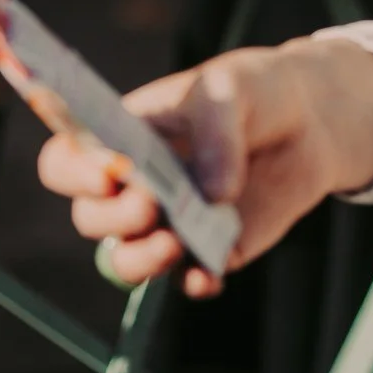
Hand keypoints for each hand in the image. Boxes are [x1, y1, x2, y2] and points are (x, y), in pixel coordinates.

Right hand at [37, 40, 372, 296]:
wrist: (307, 121)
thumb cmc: (250, 91)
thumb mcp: (231, 88)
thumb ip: (218, 131)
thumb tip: (214, 193)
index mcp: (120, 135)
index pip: (65, 159)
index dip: (73, 173)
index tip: (107, 174)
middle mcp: (133, 183)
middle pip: (89, 217)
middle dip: (111, 218)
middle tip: (150, 203)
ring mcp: (167, 220)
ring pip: (124, 258)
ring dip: (140, 260)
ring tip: (175, 243)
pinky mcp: (208, 250)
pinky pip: (187, 280)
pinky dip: (194, 283)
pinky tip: (209, 276)